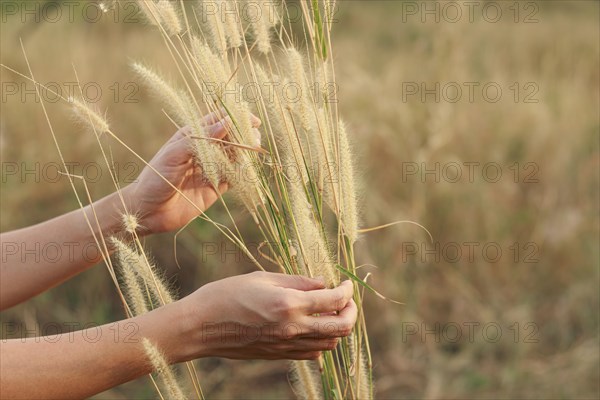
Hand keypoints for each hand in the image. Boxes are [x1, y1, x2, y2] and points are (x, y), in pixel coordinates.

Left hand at [122, 111, 260, 233]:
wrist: (148, 210)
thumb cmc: (156, 177)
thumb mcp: (175, 153)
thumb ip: (201, 138)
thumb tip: (227, 122)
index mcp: (192, 136)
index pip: (218, 121)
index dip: (236, 118)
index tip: (252, 120)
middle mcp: (204, 150)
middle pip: (230, 137)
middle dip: (244, 136)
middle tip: (254, 139)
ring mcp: (211, 169)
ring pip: (235, 156)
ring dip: (246, 153)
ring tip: (254, 152)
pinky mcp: (215, 187)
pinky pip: (234, 177)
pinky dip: (243, 172)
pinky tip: (249, 169)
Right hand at [176, 271, 356, 360]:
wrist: (200, 326)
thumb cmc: (226, 294)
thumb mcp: (262, 278)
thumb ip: (297, 281)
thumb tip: (323, 283)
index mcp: (289, 304)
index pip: (335, 300)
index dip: (347, 290)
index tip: (346, 283)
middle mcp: (293, 328)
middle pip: (341, 328)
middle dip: (351, 312)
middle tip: (346, 300)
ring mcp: (286, 345)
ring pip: (330, 343)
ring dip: (337, 327)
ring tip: (330, 312)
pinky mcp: (279, 355)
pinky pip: (312, 353)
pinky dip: (321, 341)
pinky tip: (312, 327)